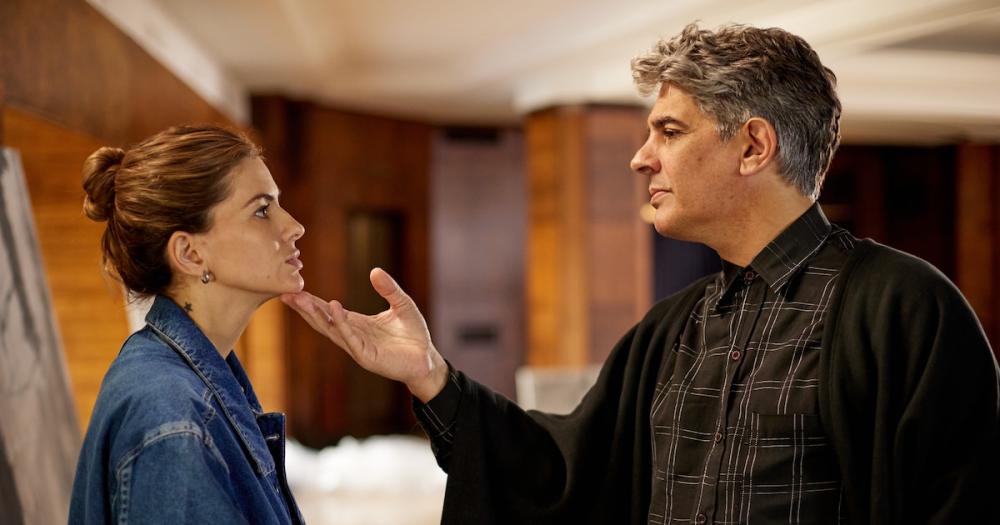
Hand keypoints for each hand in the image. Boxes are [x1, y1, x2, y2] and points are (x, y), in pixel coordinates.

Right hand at [280, 268, 448, 401]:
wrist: (428, 359)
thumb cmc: (413, 335)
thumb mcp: (402, 304)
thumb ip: (389, 288)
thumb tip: (375, 270)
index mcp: (357, 324)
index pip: (329, 311)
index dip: (312, 301)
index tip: (294, 289)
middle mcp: (353, 336)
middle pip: (323, 320)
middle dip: (305, 308)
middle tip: (286, 293)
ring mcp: (358, 347)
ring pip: (332, 330)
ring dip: (316, 314)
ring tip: (301, 299)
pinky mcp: (367, 357)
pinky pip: (351, 339)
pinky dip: (341, 324)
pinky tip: (333, 309)